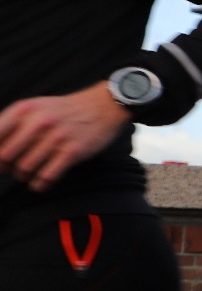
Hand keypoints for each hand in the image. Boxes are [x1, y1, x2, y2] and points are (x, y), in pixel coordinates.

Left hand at [0, 84, 130, 192]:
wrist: (103, 106)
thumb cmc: (65, 110)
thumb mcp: (35, 107)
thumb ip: (12, 124)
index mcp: (24, 109)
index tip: (0, 161)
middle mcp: (39, 122)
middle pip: (5, 156)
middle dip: (5, 167)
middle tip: (12, 168)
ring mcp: (57, 137)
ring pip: (24, 169)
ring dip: (24, 176)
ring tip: (30, 173)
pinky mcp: (72, 152)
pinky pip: (46, 177)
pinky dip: (40, 184)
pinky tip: (41, 181)